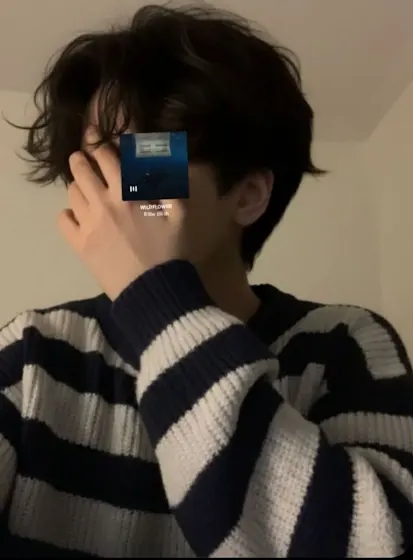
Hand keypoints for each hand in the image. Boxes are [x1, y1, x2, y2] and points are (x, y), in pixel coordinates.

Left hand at [58, 138, 186, 300]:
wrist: (152, 290)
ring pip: (72, 190)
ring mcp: (88, 222)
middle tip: (85, 156)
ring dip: (77, 183)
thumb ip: (169, 183)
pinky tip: (78, 216)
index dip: (102, 141)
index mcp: (128, 191)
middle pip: (82, 167)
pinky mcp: (79, 243)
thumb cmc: (170, 251)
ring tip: (84, 187)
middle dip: (83, 156)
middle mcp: (103, 201)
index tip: (100, 136)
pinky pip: (63, 219)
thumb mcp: (180, 213)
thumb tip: (160, 159)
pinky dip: (68, 213)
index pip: (108, 154)